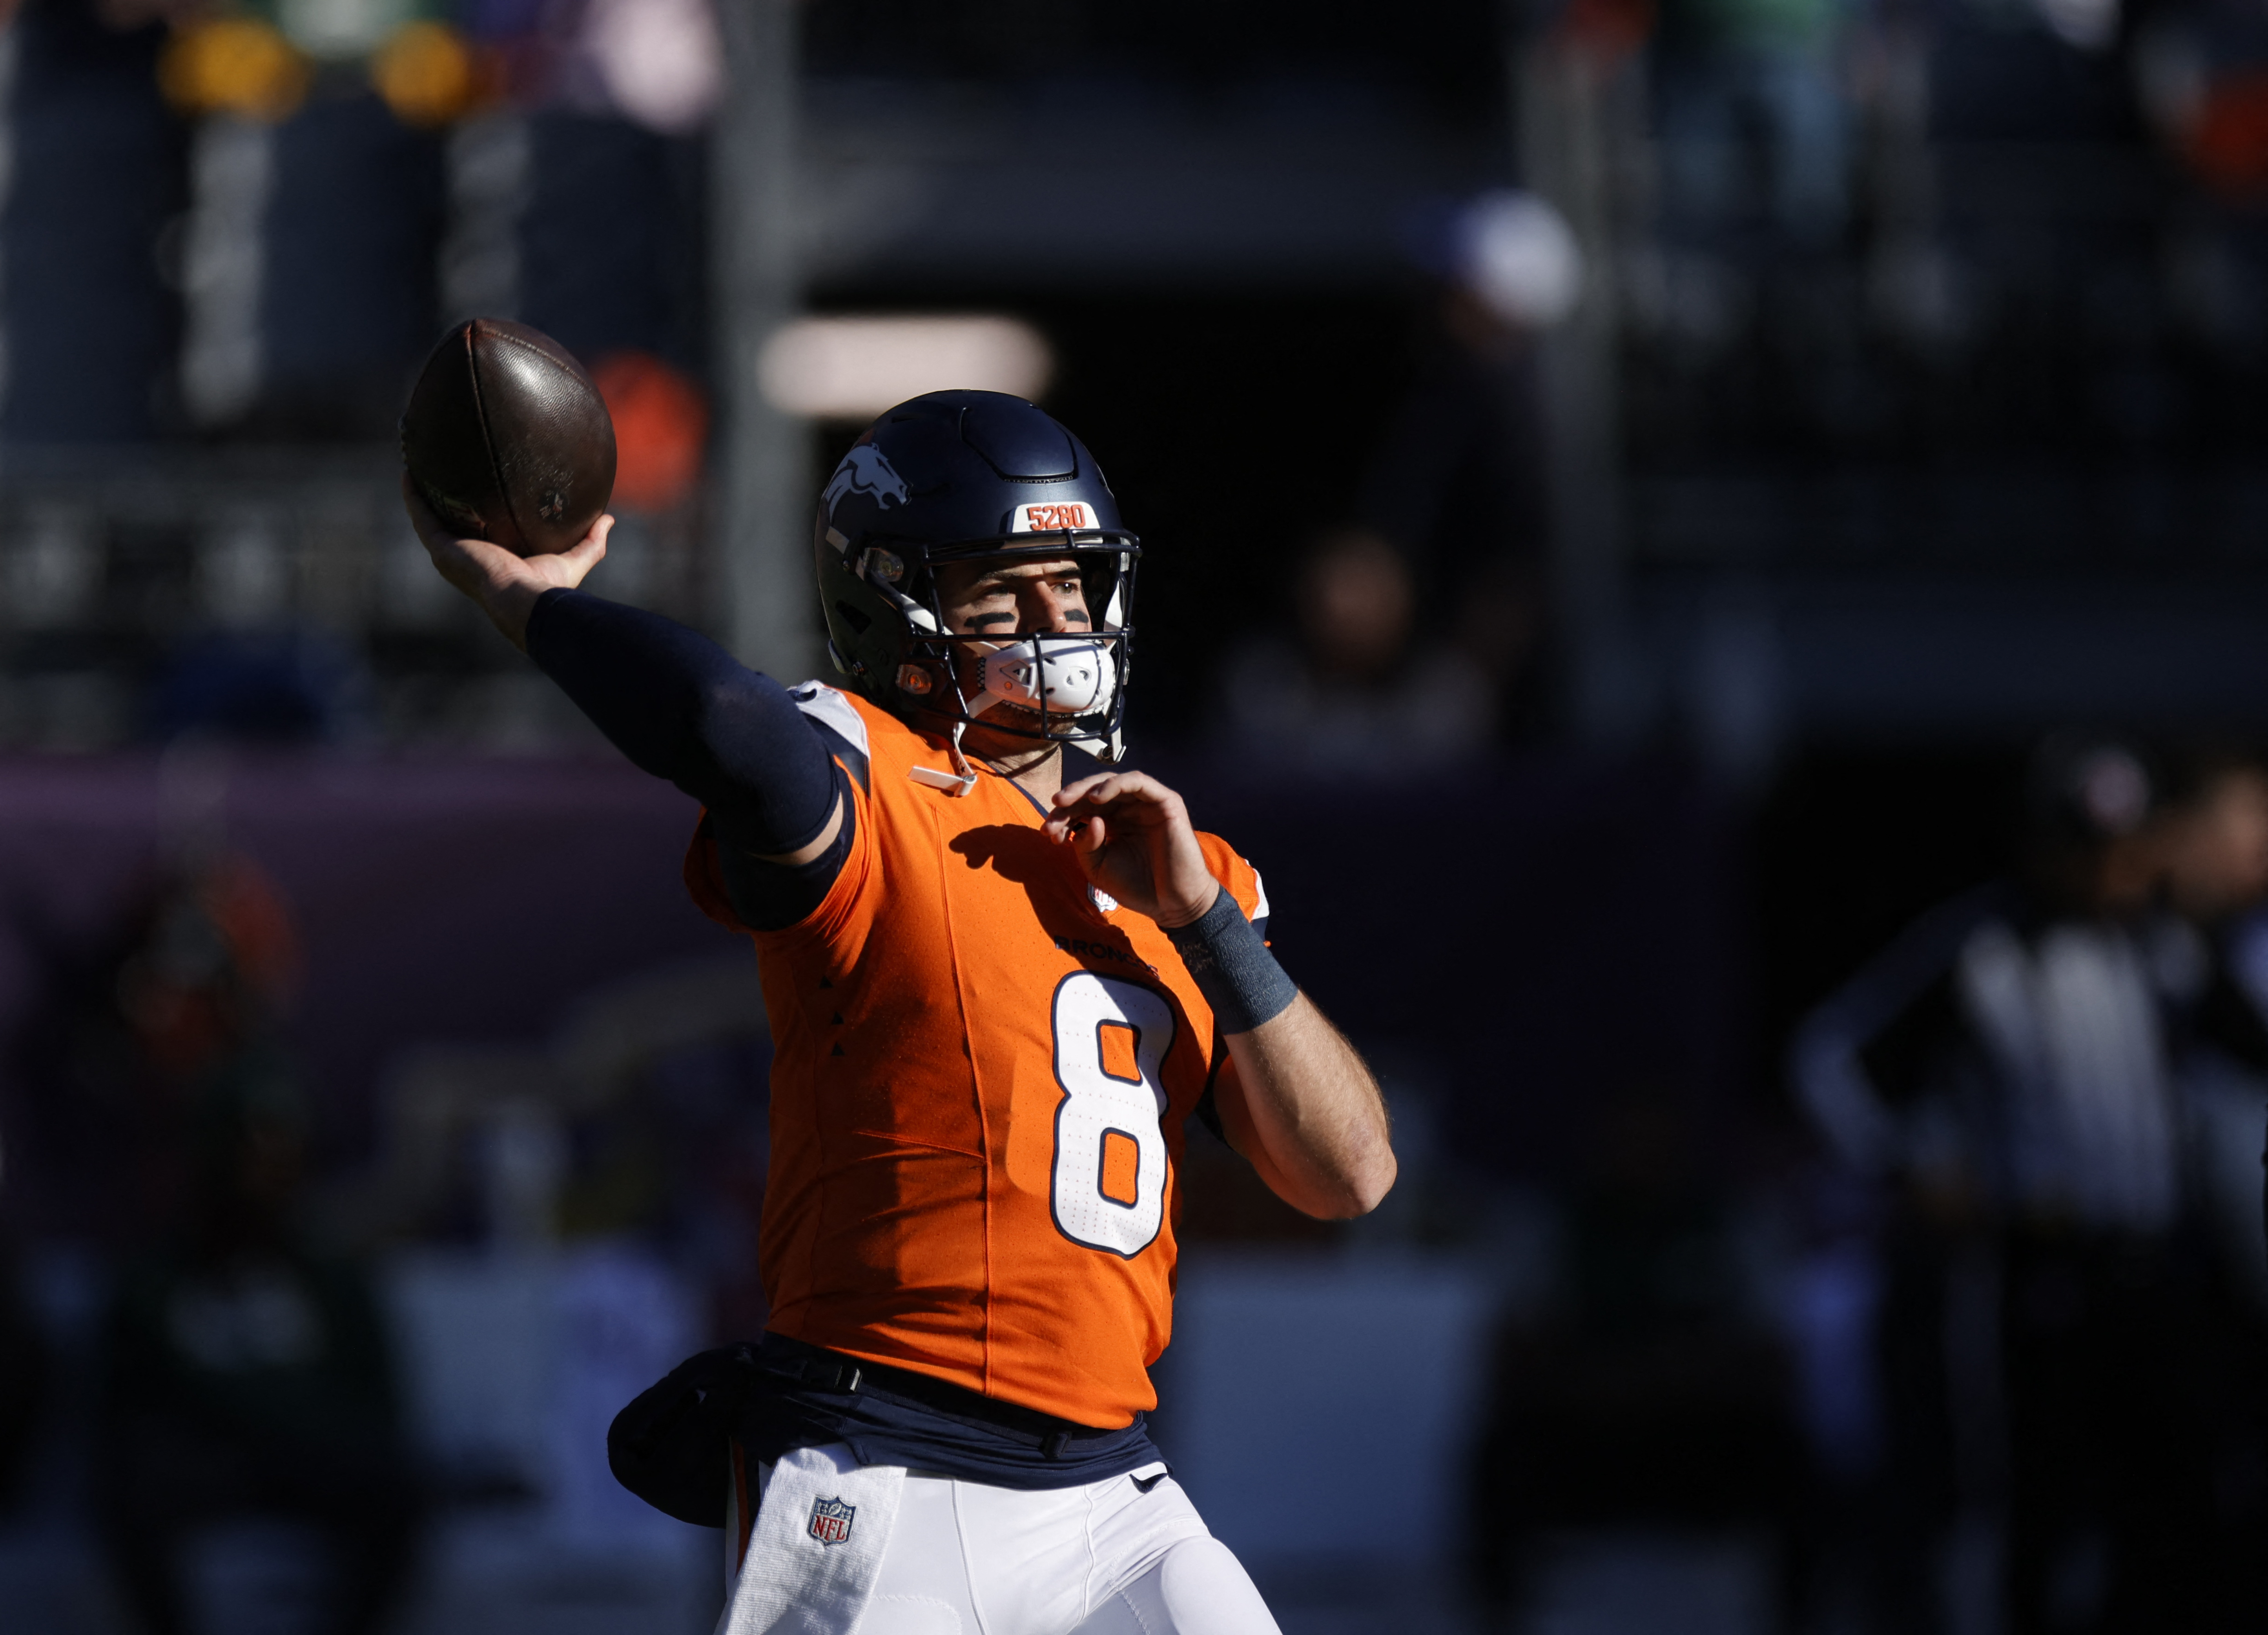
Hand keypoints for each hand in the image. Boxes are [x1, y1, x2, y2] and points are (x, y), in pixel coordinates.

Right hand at [402, 474, 610, 650]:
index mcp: (490, 563)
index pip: (476, 538)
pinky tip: (410, 473)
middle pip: (447, 526)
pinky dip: (413, 496)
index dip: (472, 519)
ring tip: (417, 467)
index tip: (473, 497)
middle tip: (441, 477)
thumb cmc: (547, 588)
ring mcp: (449, 554)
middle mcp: (465, 559)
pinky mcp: (441, 547)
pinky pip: (421, 516)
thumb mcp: (572, 561)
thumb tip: (609, 520)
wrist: (526, 601)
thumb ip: (590, 542)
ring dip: (421, 495)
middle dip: (442, 503)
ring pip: (428, 519)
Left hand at [1041, 770, 1221, 927]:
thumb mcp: (1098, 868)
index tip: (1048, 832)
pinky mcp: (1165, 801)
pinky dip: (1115, 785)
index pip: (1083, 809)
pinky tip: (1096, 799)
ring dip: (1087, 788)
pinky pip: (1138, 782)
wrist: (1172, 904)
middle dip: (1070, 799)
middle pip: (1094, 792)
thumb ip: (1084, 845)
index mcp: (1112, 823)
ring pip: (1113, 782)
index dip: (1063, 816)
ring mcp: (1147, 803)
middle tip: (1053, 807)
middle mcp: (1128, 809)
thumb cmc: (1137, 887)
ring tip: (1066, 800)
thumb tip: (1088, 819)